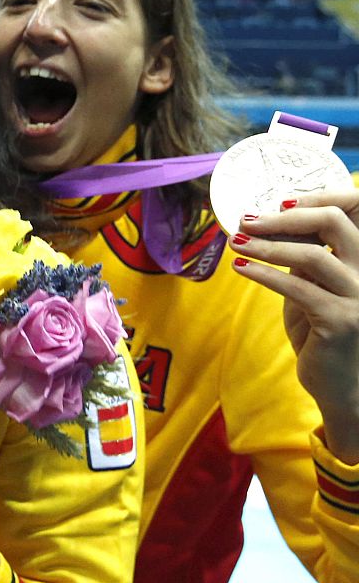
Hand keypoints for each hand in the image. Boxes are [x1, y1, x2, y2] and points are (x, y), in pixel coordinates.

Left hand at [234, 189, 358, 460]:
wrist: (340, 384)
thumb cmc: (323, 331)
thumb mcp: (316, 287)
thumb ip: (307, 257)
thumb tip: (271, 222)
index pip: (355, 210)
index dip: (319, 198)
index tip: (279, 202)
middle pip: (335, 223)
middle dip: (285, 217)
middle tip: (247, 221)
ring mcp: (358, 297)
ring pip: (313, 255)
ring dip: (267, 245)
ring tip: (235, 243)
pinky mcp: (340, 322)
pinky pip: (298, 288)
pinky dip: (264, 274)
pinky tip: (241, 268)